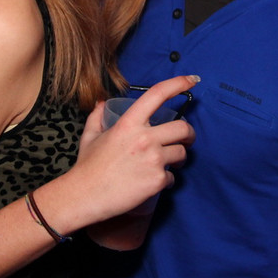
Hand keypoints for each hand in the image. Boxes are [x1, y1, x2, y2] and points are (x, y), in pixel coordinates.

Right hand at [73, 75, 197, 222]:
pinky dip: (166, 180)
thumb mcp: (90, 136)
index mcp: (129, 123)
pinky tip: (154, 183)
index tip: (192, 80)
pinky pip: (173, 178)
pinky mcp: (157, 180)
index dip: (179, 83)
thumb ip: (97, 116)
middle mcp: (144, 138)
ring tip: (169, 163)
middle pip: (183, 128)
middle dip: (189, 134)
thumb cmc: (87, 167)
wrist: (85, 196)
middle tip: (186, 140)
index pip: (158, 94)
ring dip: (179, 159)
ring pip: (182, 153)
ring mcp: (153, 159)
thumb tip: (101, 103)